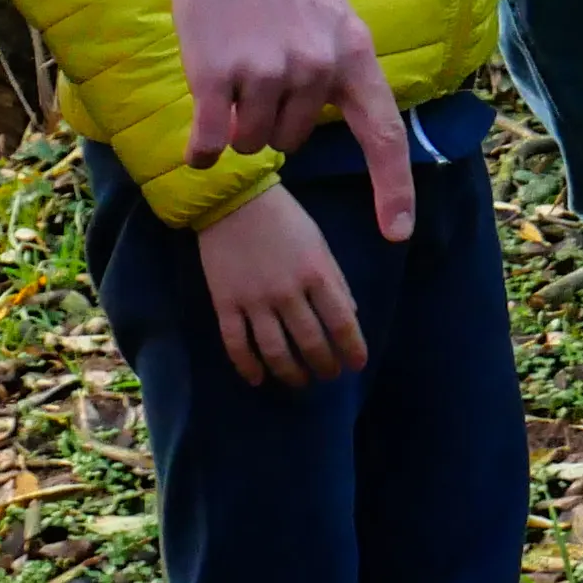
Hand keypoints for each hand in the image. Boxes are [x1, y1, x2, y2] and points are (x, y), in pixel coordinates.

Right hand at [167, 0, 412, 239]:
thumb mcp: (333, 20)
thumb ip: (336, 73)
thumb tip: (318, 131)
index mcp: (353, 55)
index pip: (383, 135)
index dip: (394, 188)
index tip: (397, 233)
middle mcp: (316, 68)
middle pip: (295, 141)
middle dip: (275, 120)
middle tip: (261, 69)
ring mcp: (266, 73)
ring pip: (253, 142)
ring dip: (238, 121)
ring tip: (235, 69)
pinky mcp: (217, 76)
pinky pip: (211, 143)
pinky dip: (201, 148)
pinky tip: (198, 138)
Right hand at [194, 182, 366, 386]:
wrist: (234, 200)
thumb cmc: (285, 219)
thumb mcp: (319, 244)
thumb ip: (335, 280)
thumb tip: (350, 315)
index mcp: (316, 274)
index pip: (341, 323)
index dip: (352, 349)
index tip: (356, 364)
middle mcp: (288, 293)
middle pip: (310, 343)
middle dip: (324, 365)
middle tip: (329, 376)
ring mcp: (254, 301)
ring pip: (275, 351)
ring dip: (290, 373)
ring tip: (300, 382)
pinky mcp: (225, 304)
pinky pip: (236, 344)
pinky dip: (247, 367)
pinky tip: (257, 379)